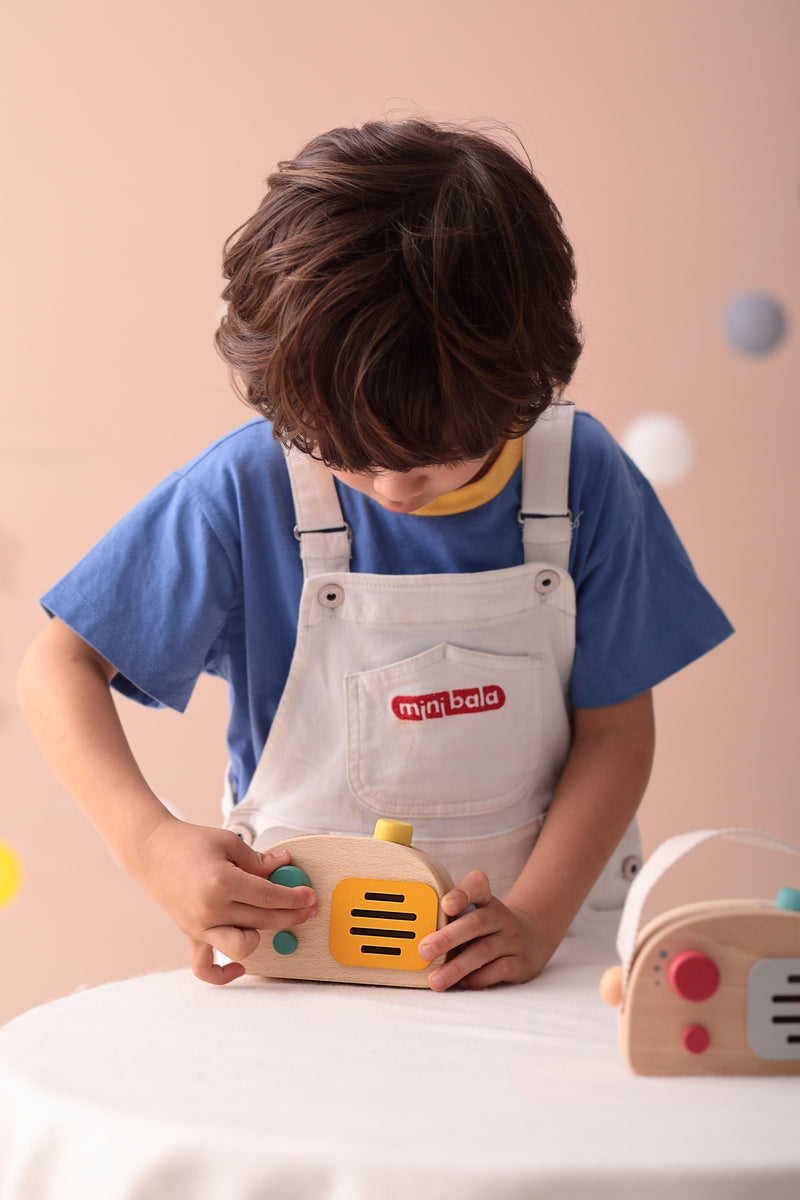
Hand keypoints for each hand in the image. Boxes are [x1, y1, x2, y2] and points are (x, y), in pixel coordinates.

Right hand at [134, 819, 316, 984]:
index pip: (270, 896)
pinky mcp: (190, 936)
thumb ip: (258, 859)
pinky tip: (240, 966)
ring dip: (262, 937)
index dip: (295, 897)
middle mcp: (210, 909)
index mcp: (221, 882)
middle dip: (292, 915)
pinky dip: (223, 975)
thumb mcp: (228, 842)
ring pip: (241, 947)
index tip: (310, 896)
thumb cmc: (189, 842)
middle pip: (263, 920)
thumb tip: (286, 863)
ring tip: (270, 921)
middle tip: (307, 908)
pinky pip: (205, 968)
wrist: (150, 850)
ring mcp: (199, 926)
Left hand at [416, 870, 553, 990]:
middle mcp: (499, 916)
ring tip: (435, 980)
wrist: (530, 937)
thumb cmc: (488, 926)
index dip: (461, 893)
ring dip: (456, 967)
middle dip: (447, 938)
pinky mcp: (519, 962)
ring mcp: (511, 939)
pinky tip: (460, 984)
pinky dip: (477, 978)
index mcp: (485, 899)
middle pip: (475, 923)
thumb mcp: (475, 913)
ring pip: (483, 951)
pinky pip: (497, 971)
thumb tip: (416, 940)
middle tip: (424, 950)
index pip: (476, 885)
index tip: (445, 905)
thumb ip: (451, 920)